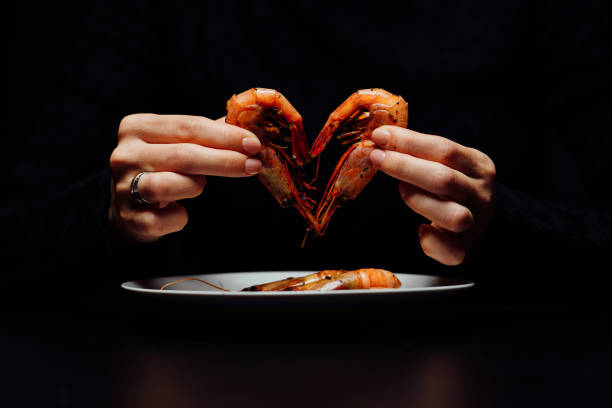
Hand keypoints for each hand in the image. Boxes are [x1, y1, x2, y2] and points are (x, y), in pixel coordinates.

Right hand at [109, 114, 262, 242]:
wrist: (126, 209)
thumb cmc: (160, 168)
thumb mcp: (175, 143)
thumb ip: (206, 133)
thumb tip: (247, 129)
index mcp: (136, 127)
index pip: (188, 127)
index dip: (225, 136)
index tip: (254, 143)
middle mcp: (125, 155)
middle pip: (184, 155)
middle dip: (225, 160)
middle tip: (254, 164)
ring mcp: (124, 188)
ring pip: (171, 184)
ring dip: (196, 185)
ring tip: (200, 185)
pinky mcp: (131, 218)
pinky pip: (168, 218)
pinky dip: (180, 216)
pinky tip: (180, 211)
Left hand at [369, 126, 495, 264]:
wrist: (485, 221)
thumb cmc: (454, 188)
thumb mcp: (449, 164)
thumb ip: (423, 153)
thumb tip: (381, 138)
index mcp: (478, 166)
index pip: (444, 149)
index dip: (409, 142)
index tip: (380, 136)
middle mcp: (481, 194)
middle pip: (444, 179)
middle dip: (404, 167)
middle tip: (377, 158)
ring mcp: (477, 223)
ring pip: (453, 215)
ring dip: (419, 200)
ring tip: (402, 190)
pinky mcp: (465, 250)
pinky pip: (451, 251)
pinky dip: (431, 241)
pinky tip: (420, 230)